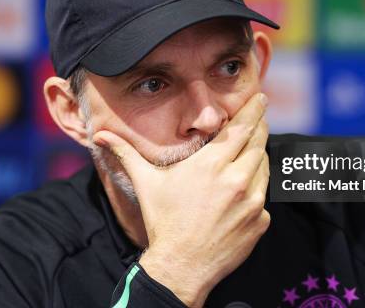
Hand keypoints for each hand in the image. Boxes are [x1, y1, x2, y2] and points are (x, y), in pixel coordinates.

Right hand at [93, 93, 270, 306]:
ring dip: (258, 157)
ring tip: (247, 155)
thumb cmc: (163, 222)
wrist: (181, 266)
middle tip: (261, 116)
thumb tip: (101, 136)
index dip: (254, 110)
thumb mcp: (146, 183)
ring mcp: (252, 201)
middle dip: (261, 126)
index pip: (241, 127)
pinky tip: (242, 193)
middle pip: (258, 141)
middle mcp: (236, 178)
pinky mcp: (260, 220)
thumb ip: (126, 154)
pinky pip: (264, 196)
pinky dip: (257, 189)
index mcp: (210, 164)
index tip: (261, 98)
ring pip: (264, 167)